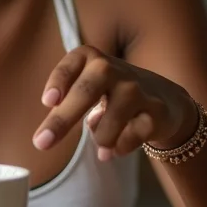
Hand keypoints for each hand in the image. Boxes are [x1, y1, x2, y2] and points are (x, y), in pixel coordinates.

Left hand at [32, 44, 197, 160]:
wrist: (164, 101)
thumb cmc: (112, 94)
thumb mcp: (87, 88)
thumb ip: (66, 105)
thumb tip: (45, 137)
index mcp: (90, 58)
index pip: (70, 65)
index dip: (58, 81)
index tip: (48, 102)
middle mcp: (112, 68)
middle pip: (86, 92)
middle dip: (62, 119)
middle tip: (41, 143)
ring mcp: (137, 88)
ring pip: (111, 120)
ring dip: (101, 138)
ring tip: (102, 143)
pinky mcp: (156, 110)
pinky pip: (132, 136)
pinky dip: (120, 147)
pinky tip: (118, 148)